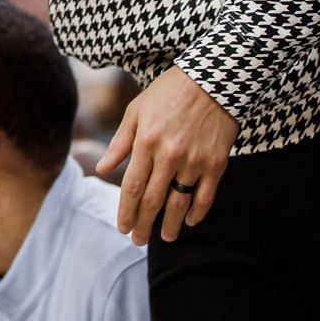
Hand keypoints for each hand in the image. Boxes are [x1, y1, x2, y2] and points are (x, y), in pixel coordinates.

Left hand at [97, 67, 237, 245]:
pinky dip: (198, 211)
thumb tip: (102, 169)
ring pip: (179, 201)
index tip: (123, 227)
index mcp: (146, 143)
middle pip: (153, 199)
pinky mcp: (217, 162)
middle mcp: (169, 155)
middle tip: (138, 240)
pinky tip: (190, 221)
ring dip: (170, 223)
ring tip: (164, 238)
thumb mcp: (136, 111)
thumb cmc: (168, 93)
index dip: (127, 211)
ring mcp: (195, 161)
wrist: (212, 80)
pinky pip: (206, 195)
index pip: (132, 187)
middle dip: (144, 223)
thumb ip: (120, 143)